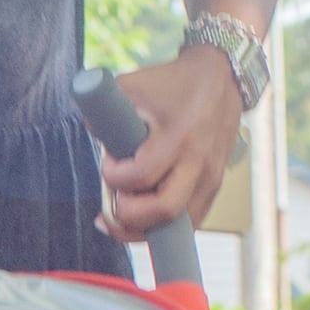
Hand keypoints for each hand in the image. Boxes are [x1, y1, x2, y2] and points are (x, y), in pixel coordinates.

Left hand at [95, 43, 245, 240]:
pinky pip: (191, 222)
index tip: (109, 164)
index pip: (142, 175)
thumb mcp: (135, 85)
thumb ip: (106, 109)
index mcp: (178, 136)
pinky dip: (165, 227)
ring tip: (120, 219)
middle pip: (164, 210)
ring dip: (145, 229)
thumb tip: (90, 133)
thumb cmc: (173, 84)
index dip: (115, 178)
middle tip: (114, 200)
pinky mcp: (214, 187)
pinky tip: (144, 220)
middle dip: (129, 215)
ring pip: (180, 226)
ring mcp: (210, 178)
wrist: (219, 80)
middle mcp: (198, 162)